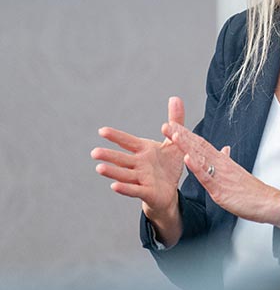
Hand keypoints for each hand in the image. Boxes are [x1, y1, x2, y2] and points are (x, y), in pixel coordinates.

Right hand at [91, 97, 185, 215]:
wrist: (171, 190)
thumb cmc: (168, 165)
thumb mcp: (175, 141)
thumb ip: (175, 120)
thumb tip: (175, 97)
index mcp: (144, 150)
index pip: (128, 141)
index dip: (116, 137)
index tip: (102, 131)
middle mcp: (139, 164)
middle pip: (122, 159)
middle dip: (109, 155)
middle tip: (94, 152)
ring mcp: (141, 179)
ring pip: (125, 174)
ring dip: (113, 172)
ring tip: (99, 168)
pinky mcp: (147, 192)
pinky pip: (135, 190)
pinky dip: (125, 189)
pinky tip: (114, 187)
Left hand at [163, 121, 279, 227]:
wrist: (267, 201)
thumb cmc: (251, 190)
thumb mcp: (236, 173)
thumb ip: (227, 161)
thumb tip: (225, 149)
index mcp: (222, 161)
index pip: (201, 144)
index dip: (187, 135)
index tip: (174, 126)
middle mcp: (220, 164)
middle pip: (198, 146)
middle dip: (181, 136)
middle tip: (167, 125)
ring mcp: (220, 175)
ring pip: (200, 157)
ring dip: (186, 146)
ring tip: (174, 135)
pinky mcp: (220, 189)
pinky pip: (206, 176)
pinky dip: (196, 167)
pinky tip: (187, 159)